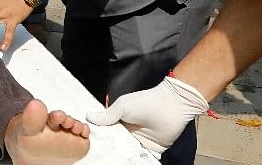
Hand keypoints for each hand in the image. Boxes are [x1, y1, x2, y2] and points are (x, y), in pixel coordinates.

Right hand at [86, 76, 208, 157]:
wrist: (172, 107)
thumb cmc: (146, 102)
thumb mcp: (122, 106)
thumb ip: (107, 115)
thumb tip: (88, 117)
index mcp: (118, 120)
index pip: (105, 131)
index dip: (98, 137)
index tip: (89, 144)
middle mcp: (127, 131)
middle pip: (114, 144)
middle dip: (108, 150)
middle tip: (98, 157)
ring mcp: (139, 141)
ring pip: (126, 153)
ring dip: (121, 157)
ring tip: (110, 162)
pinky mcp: (151, 149)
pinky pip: (142, 158)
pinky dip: (136, 161)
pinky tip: (128, 163)